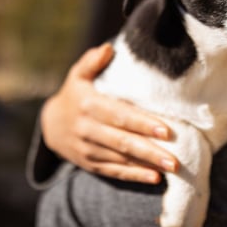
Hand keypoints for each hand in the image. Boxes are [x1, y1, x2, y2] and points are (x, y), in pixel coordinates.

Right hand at [40, 43, 178, 183]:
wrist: (51, 126)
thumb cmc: (75, 95)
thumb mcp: (78, 75)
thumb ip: (92, 61)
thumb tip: (108, 48)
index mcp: (88, 105)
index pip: (119, 116)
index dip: (142, 124)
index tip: (166, 130)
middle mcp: (87, 130)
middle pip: (122, 142)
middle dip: (150, 151)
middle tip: (175, 159)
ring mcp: (88, 150)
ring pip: (121, 159)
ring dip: (147, 165)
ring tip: (172, 168)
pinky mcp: (91, 164)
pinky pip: (115, 172)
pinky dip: (135, 176)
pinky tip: (155, 178)